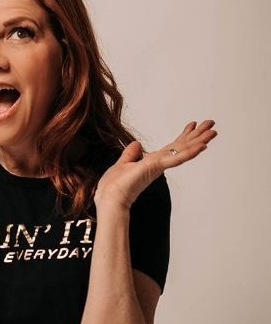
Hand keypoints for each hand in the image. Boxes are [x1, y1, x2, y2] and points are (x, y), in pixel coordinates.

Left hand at [94, 120, 217, 208]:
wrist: (110, 199)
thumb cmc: (114, 187)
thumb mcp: (123, 164)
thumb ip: (131, 154)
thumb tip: (136, 144)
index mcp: (152, 162)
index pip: (171, 147)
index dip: (183, 136)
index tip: (193, 125)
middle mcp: (158, 164)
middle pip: (182, 146)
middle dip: (197, 135)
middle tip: (211, 124)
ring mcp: (159, 166)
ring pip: (183, 150)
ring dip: (199, 140)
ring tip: (213, 131)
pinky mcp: (156, 168)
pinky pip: (177, 158)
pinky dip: (190, 152)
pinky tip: (202, 145)